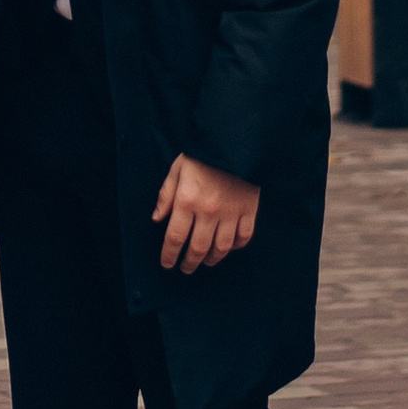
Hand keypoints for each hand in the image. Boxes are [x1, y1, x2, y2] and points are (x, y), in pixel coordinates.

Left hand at [153, 154, 259, 273]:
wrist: (234, 140)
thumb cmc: (202, 153)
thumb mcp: (177, 169)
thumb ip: (166, 195)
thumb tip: (158, 219)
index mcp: (188, 200)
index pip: (175, 237)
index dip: (169, 255)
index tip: (167, 263)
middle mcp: (209, 211)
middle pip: (197, 248)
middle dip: (189, 263)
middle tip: (185, 268)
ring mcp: (231, 212)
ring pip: (221, 247)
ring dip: (211, 259)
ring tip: (205, 262)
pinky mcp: (249, 209)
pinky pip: (243, 236)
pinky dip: (236, 246)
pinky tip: (228, 247)